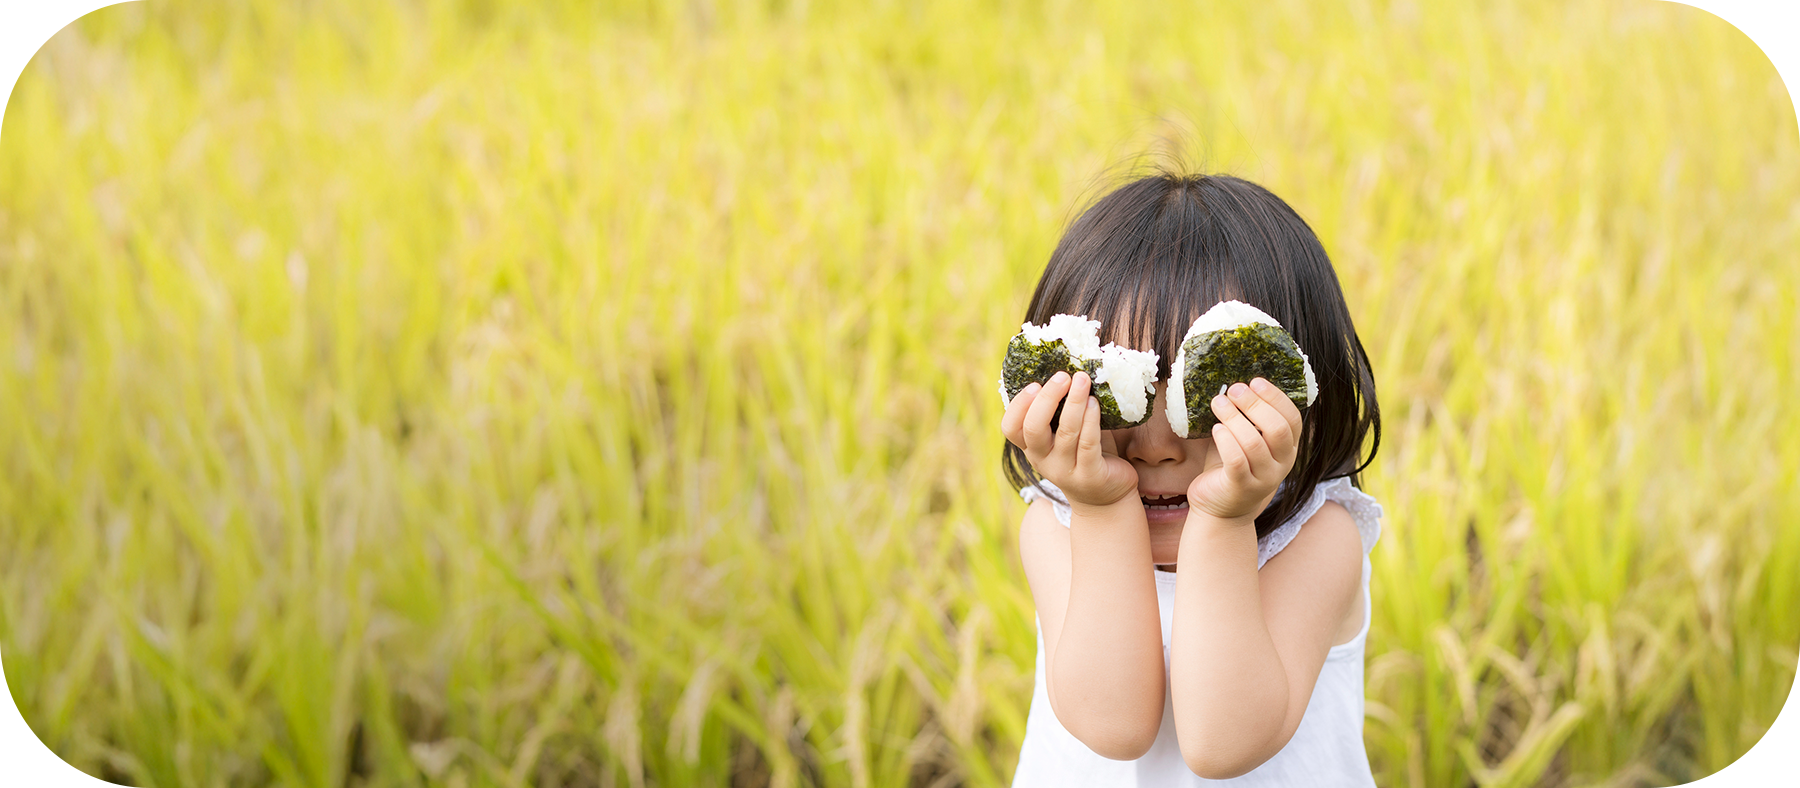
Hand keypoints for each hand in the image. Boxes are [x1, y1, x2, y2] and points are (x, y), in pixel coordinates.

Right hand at [1000, 370, 1138, 508]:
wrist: (1105, 497)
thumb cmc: (1084, 454)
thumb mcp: (1064, 434)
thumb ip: (1060, 410)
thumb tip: (1066, 366)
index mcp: (1031, 447)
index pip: (1010, 428)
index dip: (1018, 406)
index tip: (1034, 384)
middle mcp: (1042, 460)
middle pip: (1033, 429)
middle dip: (1047, 399)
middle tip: (1062, 376)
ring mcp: (1065, 470)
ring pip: (1065, 433)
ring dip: (1074, 403)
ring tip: (1082, 380)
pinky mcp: (1090, 475)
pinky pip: (1088, 444)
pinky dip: (1091, 421)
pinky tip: (1095, 403)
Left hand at [1186, 378, 1303, 520]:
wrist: (1219, 508)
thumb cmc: (1231, 466)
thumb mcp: (1244, 439)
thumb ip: (1246, 418)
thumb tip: (1235, 385)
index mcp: (1287, 449)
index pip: (1293, 419)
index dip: (1276, 398)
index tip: (1255, 381)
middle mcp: (1281, 464)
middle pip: (1278, 429)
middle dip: (1255, 404)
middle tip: (1234, 389)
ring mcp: (1263, 479)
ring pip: (1254, 443)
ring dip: (1234, 418)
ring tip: (1218, 402)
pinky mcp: (1241, 488)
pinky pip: (1236, 461)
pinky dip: (1226, 440)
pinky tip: (1216, 428)